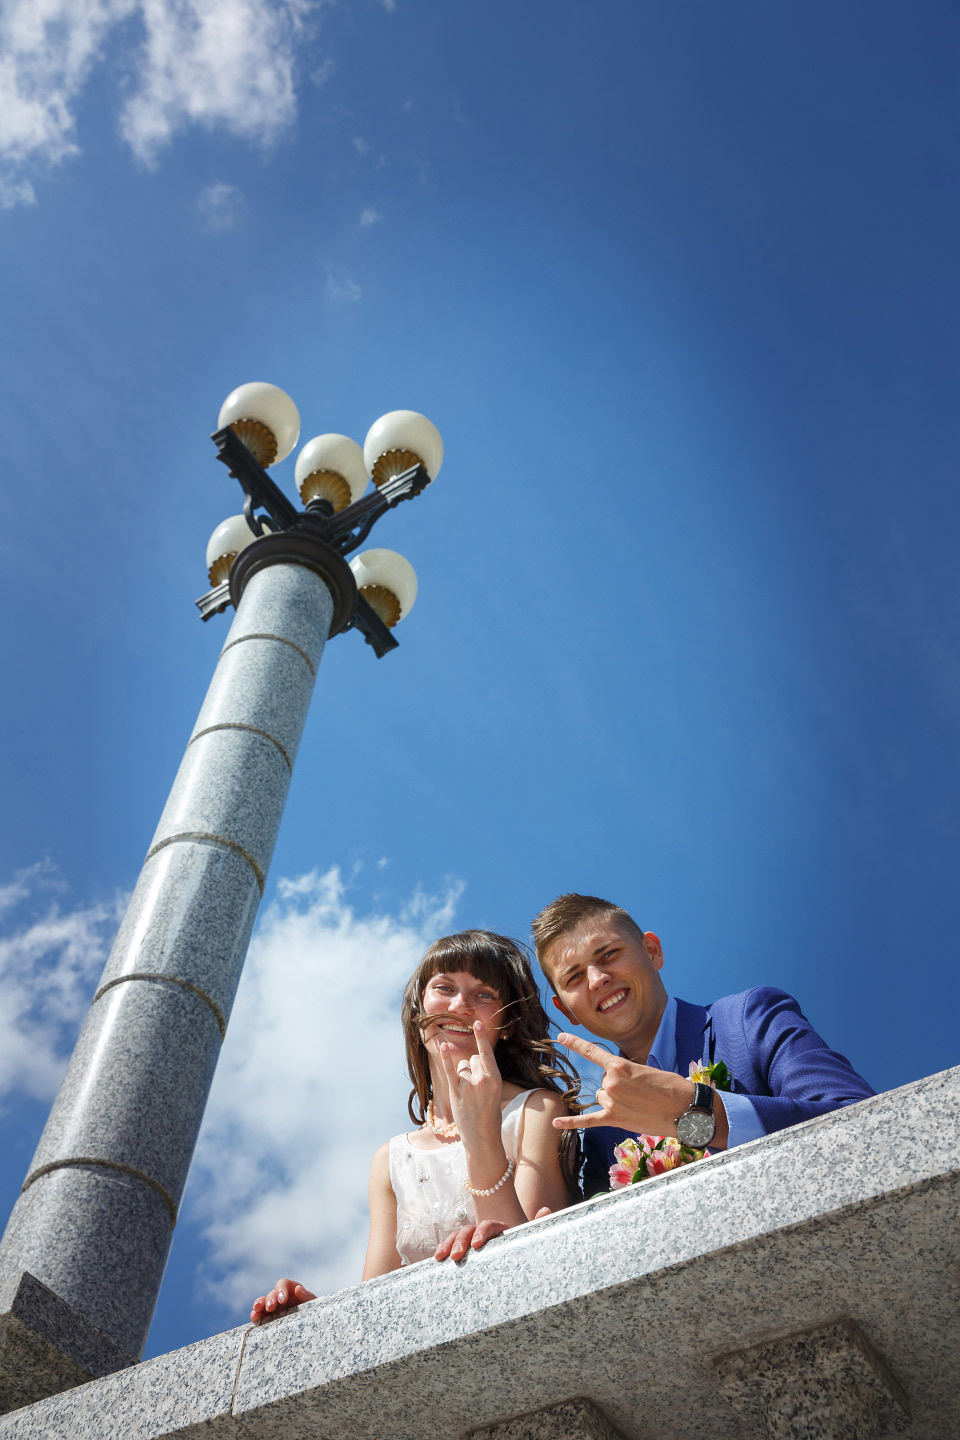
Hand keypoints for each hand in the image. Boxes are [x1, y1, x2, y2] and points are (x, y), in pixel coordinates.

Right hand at [250, 1277, 315, 1324]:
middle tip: (271, 1307)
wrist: (312, 1330)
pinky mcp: (269, 1319)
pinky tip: (254, 1318)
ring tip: (256, 1310)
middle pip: (272, 1293)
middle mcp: (281, 1297)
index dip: (281, 1290)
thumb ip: (307, 1297)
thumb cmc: (315, 1314)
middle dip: (270, 1299)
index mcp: (292, 1290)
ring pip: (263, 1302)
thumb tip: (298, 1288)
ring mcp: (274, 1309)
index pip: (283, 1284)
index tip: (282, 1299)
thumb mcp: (314, 1305)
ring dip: (259, 1304)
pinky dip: (256, 1315)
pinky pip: (260, 1316)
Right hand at [434, 1208, 552, 1262]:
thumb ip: (538, 1224)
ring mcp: (473, 1238)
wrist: (517, 1254)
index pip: (488, 1225)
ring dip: (448, 1244)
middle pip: (469, 1230)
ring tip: (441, 1258)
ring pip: (457, 1236)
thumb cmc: (523, 1245)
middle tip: (457, 1257)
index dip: (482, 1233)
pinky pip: (451, 1245)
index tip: (477, 1245)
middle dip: (461, 1241)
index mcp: (499, 1227)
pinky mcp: (465, 1248)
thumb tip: (546, 1209)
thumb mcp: (530, 1237)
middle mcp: (483, 1230)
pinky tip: (437, 1260)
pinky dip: (443, 1249)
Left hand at [439, 1020, 502, 1146]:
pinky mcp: (456, 1093)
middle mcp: (481, 1079)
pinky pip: (450, 1071)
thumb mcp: (495, 1091)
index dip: (482, 1037)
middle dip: (472, 1067)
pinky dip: (446, 1058)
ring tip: (468, 1094)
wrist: (482, 1137)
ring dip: (462, 1075)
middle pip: (472, 1059)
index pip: (487, 1053)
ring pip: (462, 1066)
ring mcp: (468, 1086)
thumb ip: (485, 1074)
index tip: (477, 1023)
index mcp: (495, 1078)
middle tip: (476, 1087)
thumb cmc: (490, 1114)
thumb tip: (471, 1059)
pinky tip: (442, 1046)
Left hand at [551, 1033, 698, 1136]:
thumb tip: (616, 1084)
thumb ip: (626, 1074)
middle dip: (618, 1087)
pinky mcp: (615, 1120)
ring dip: (615, 1101)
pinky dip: (571, 1123)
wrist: (685, 1109)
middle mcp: (612, 1082)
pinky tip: (556, 1124)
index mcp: (620, 1066)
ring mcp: (612, 1102)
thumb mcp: (645, 1071)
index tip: (561, 1037)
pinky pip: (588, 1121)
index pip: (592, 1052)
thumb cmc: (670, 1086)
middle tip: (640, 1093)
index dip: (575, 1043)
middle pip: (604, 1082)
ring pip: (603, 1098)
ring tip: (638, 1104)